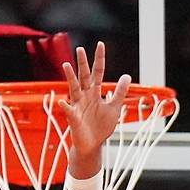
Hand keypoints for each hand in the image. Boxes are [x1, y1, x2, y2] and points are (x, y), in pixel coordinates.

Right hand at [60, 42, 130, 162]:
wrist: (93, 145)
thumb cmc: (101, 126)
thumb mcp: (114, 107)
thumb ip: (119, 92)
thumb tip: (126, 75)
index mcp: (95, 93)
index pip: (97, 72)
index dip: (99, 59)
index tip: (100, 44)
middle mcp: (86, 96)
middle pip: (84, 77)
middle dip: (83, 64)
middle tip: (80, 49)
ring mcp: (78, 106)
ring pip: (74, 89)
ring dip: (70, 78)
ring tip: (67, 66)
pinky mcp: (74, 118)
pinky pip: (69, 111)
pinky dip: (65, 106)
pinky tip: (63, 102)